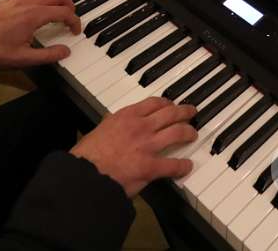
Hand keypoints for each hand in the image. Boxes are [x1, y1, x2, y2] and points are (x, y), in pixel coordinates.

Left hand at [0, 0, 80, 69]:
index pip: (63, 11)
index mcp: (33, 15)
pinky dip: (43, 3)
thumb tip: (65, 51)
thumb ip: (48, 55)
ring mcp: (17, 0)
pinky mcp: (9, 1)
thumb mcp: (23, 59)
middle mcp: (27, 3)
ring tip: (57, 18)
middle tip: (71, 20)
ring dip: (56, 3)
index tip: (75, 31)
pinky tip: (37, 17)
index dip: (74, 21)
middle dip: (69, 6)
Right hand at [71, 96, 197, 196]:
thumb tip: (116, 124)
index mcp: (127, 116)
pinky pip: (173, 164)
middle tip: (191, 113)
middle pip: (170, 113)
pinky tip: (187, 166)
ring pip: (177, 133)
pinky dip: (183, 166)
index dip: (167, 103)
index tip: (171, 105)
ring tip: (192, 134)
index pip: (154, 103)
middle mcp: (140, 126)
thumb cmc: (87, 154)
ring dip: (188, 132)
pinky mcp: (150, 167)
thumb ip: (113, 125)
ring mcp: (147, 146)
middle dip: (184, 112)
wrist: (85, 174)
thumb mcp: (100, 129)